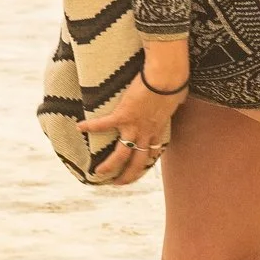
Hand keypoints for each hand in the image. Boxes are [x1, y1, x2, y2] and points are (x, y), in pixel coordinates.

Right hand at [82, 59, 187, 186]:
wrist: (167, 76)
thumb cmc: (175, 82)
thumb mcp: (179, 96)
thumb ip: (176, 100)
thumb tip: (180, 94)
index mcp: (159, 129)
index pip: (152, 153)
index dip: (144, 164)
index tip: (138, 169)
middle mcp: (147, 133)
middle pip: (138, 162)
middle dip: (128, 176)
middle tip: (118, 183)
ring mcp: (134, 126)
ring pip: (121, 154)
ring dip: (109, 166)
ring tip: (98, 172)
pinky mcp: (123, 115)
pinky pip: (103, 124)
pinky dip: (90, 126)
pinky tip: (79, 127)